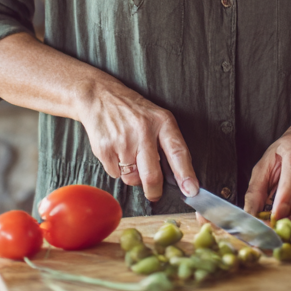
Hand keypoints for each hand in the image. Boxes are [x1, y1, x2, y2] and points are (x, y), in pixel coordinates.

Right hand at [78, 77, 198, 202]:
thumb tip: (177, 176)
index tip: (191, 190)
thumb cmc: (131, 109)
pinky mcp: (104, 148)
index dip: (186, 174)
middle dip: (154, 192)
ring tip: (129, 156)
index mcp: (161, 121)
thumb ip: (166, 141)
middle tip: (154, 194)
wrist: (98, 95)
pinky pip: (114, 174)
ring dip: (132, 176)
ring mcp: (122, 141)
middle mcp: (143, 131)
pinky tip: (115, 150)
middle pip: (152, 175)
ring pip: (131, 178)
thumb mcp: (155, 116)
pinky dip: (116, 169)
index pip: (178, 152)